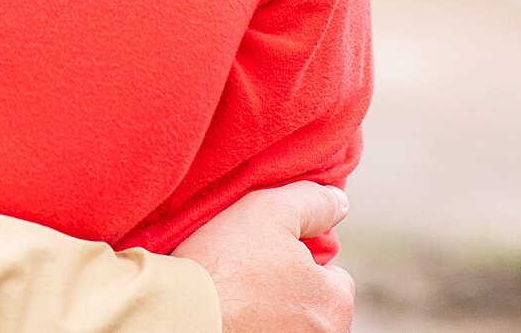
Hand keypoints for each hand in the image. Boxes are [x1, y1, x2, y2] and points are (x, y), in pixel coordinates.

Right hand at [173, 183, 354, 332]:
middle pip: (314, 303)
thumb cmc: (227, 264)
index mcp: (335, 304)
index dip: (303, 259)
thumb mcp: (271, 210)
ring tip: (240, 295)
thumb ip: (313, 202)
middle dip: (291, 289)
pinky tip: (235, 316)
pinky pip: (270, 332)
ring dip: (274, 312)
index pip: (334, 276)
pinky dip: (257, 326)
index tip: (271, 254)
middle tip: (252, 273)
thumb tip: (338, 202)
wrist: (182, 313)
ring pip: (293, 324)